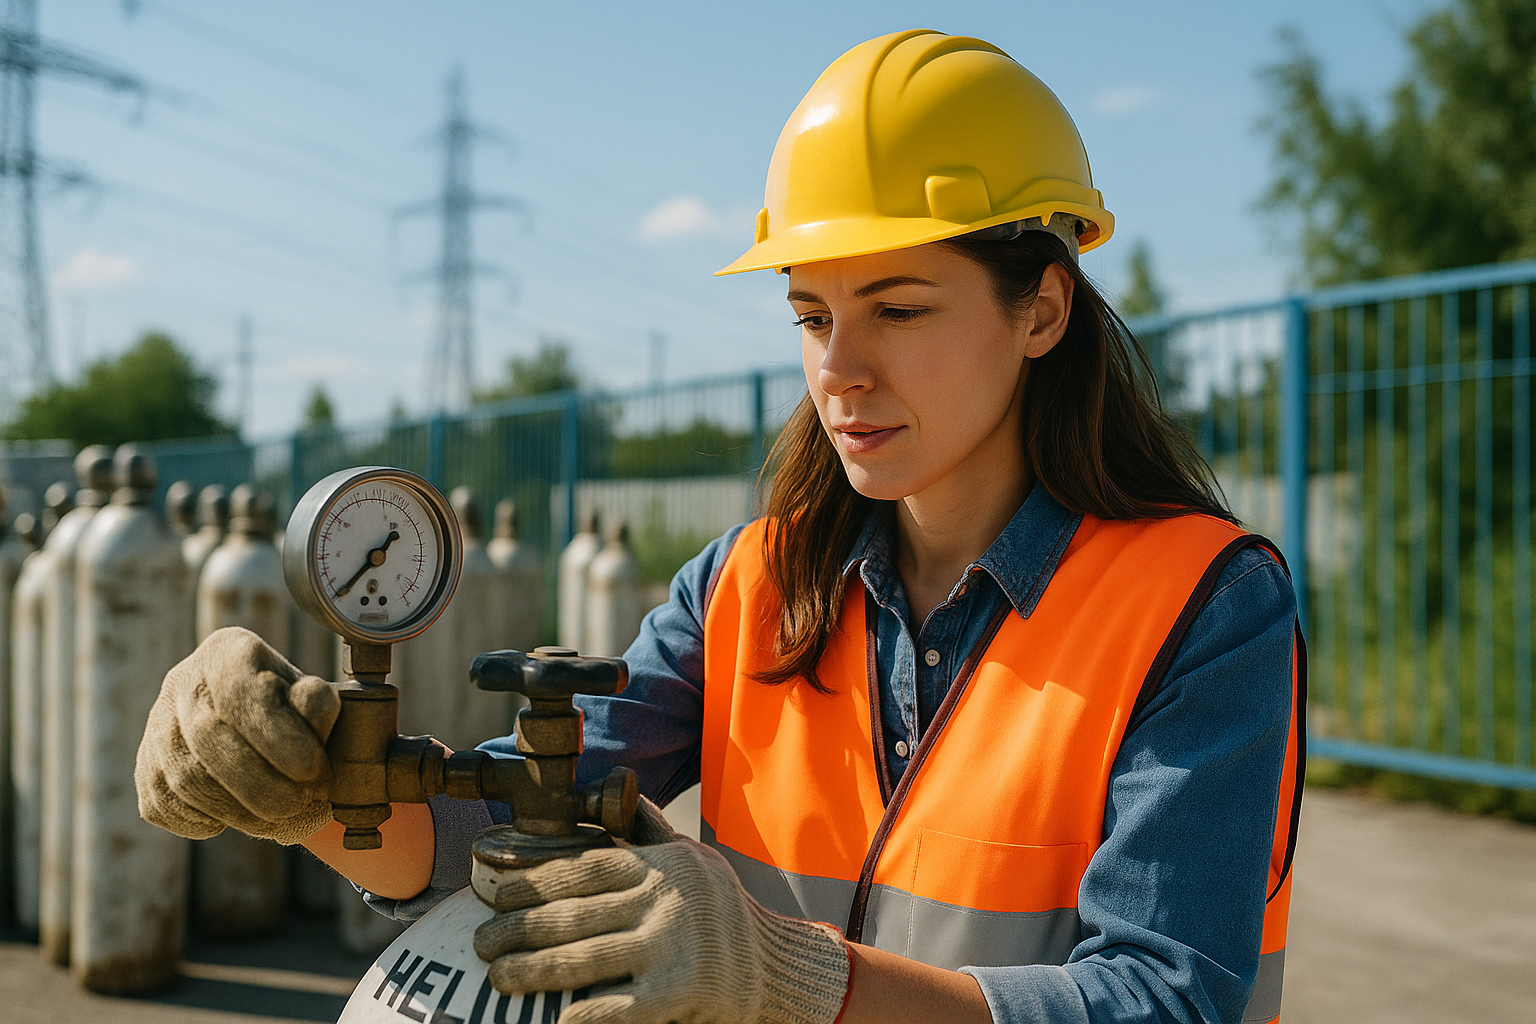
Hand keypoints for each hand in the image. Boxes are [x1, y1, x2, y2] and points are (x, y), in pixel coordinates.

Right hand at [135, 626, 340, 845]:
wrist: (265, 734)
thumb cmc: (298, 716)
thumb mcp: (315, 702)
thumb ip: (317, 703)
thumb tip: (310, 698)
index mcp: (228, 652)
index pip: (238, 691)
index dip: (276, 736)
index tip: (313, 770)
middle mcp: (182, 682)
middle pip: (207, 737)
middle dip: (261, 783)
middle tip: (302, 806)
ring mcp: (156, 725)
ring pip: (185, 778)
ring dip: (239, 811)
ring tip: (282, 820)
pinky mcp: (144, 768)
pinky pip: (162, 804)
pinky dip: (202, 821)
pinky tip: (237, 818)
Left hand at [471, 799, 850, 1023]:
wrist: (778, 965)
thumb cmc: (724, 912)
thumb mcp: (694, 858)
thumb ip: (651, 831)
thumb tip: (618, 792)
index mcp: (659, 866)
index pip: (583, 866)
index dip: (531, 877)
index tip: (491, 889)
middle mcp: (663, 900)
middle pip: (572, 913)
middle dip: (518, 928)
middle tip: (482, 942)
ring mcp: (671, 946)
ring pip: (583, 958)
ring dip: (532, 970)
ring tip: (500, 977)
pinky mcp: (681, 992)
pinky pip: (618, 1005)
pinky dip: (584, 1013)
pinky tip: (557, 1018)